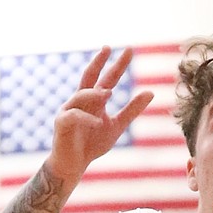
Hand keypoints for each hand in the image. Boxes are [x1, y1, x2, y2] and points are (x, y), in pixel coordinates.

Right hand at [46, 47, 153, 186]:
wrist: (73, 164)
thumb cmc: (92, 144)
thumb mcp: (117, 125)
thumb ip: (131, 109)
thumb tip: (150, 92)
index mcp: (94, 100)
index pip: (107, 78)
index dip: (117, 65)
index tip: (129, 50)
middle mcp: (80, 101)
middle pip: (89, 77)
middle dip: (98, 62)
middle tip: (108, 48)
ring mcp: (69, 110)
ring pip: (81, 95)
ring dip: (94, 94)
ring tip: (109, 94)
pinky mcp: (62, 123)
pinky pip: (74, 116)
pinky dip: (86, 118)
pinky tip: (97, 123)